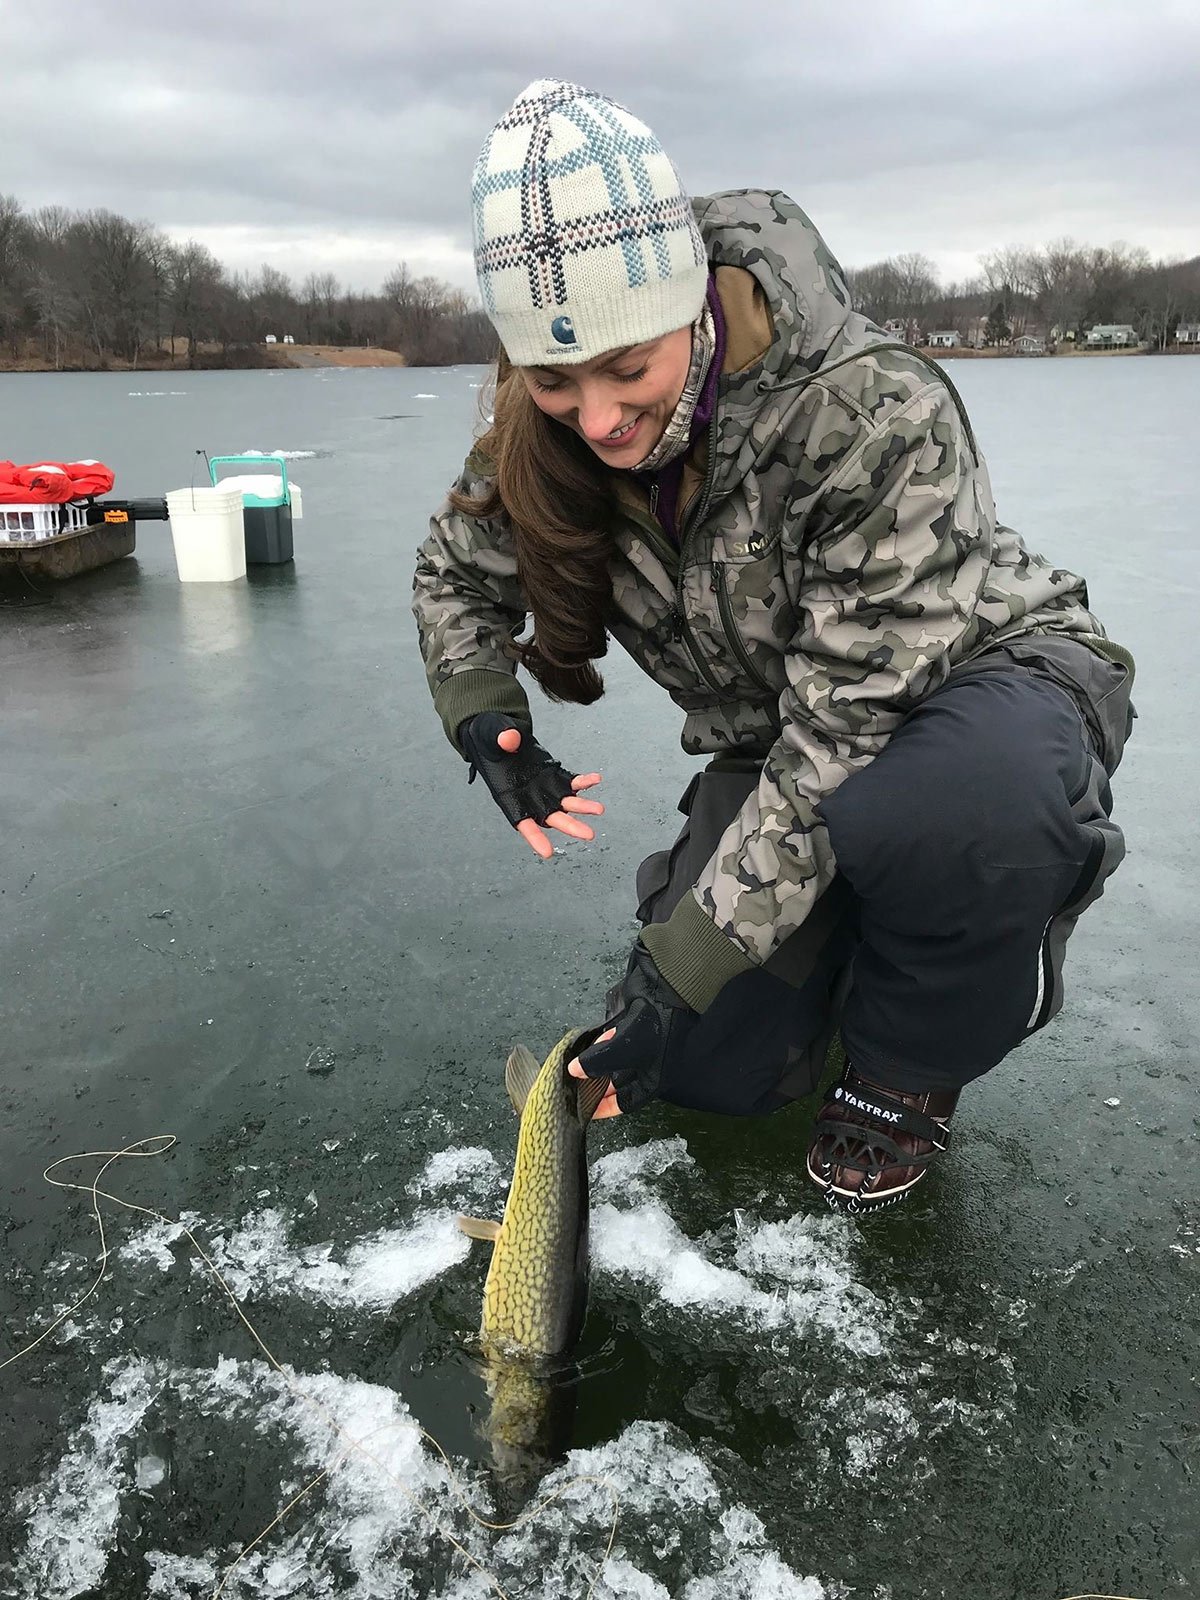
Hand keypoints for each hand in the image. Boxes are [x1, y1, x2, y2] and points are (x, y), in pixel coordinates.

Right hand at [459, 712, 603, 859]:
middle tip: (588, 834)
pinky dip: (583, 783)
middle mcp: (529, 797)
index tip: (547, 852)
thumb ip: (501, 738)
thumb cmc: (488, 738)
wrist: (499, 732)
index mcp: (508, 795)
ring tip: (599, 809)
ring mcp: (544, 788)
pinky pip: (571, 783)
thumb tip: (510, 740)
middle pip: (551, 817)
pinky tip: (595, 779)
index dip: (534, 838)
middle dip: (570, 826)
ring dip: (582, 807)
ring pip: (565, 803)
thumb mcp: (490, 734)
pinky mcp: (554, 776)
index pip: (522, 821)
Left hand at [568, 944, 695, 1113]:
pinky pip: (610, 1041)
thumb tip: (574, 1071)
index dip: (605, 1107)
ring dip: (595, 1061)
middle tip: (575, 1082)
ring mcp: (638, 1045)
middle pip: (615, 1082)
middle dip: (595, 1082)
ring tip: (579, 1061)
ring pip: (611, 1061)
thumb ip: (598, 1062)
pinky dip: (599, 1043)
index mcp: (653, 1078)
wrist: (667, 986)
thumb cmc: (657, 1023)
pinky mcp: (630, 1027)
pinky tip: (589, 1042)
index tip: (586, 1110)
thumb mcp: (625, 1049)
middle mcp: (647, 1065)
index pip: (626, 1102)